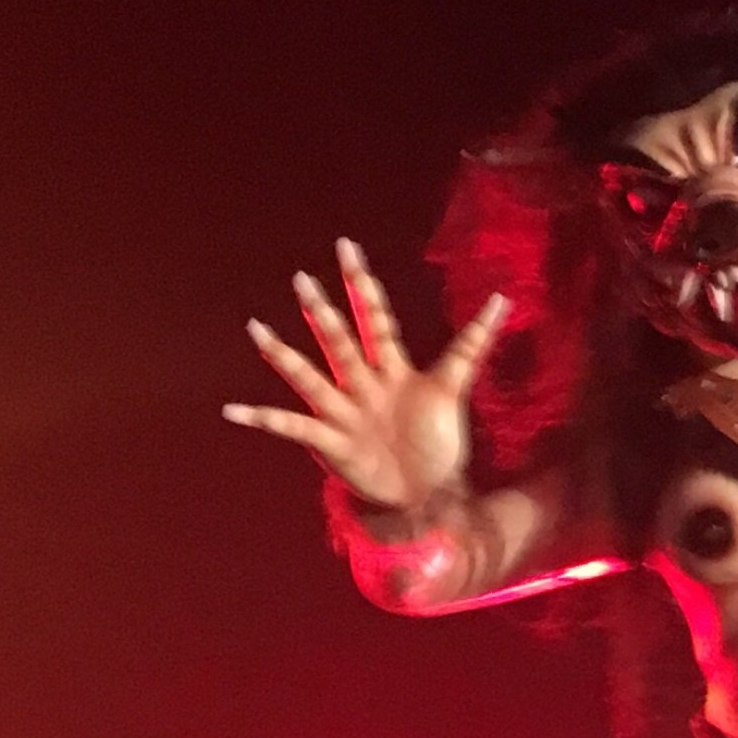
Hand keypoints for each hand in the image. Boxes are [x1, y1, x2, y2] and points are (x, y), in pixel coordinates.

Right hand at [223, 239, 508, 510]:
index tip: (347, 246)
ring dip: (283, 355)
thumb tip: (504, 299)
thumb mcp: (455, 385)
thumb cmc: (437, 437)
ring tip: (256, 329)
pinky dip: (263, 419)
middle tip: (303, 278)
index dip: (364, 284)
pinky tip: (232, 411)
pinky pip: (292, 427)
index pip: (375, 316)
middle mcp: (363, 384)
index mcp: (392, 368)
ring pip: (310, 377)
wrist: (427, 490)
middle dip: (324, 312)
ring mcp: (344, 412)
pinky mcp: (333, 443)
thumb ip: (473, 342)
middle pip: (341, 341)